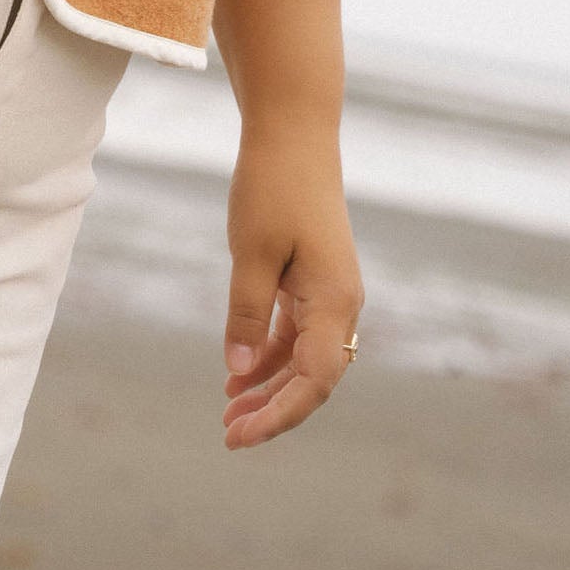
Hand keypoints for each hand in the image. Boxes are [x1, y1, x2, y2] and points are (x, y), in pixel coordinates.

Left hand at [219, 128, 364, 448]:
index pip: (313, 381)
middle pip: (312, 378)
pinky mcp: (316, 279)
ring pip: (304, 357)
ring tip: (229, 408)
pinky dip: (271, 352)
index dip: (278, 415)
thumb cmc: (272, 187)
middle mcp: (341, 304)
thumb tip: (240, 369)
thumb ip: (247, 314)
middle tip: (228, 432)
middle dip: (272, 408)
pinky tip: (240, 369)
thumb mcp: (251, 253)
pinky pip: (298, 331)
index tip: (238, 435)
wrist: (294, 134)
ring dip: (269, 384)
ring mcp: (331, 292)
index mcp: (333, 302)